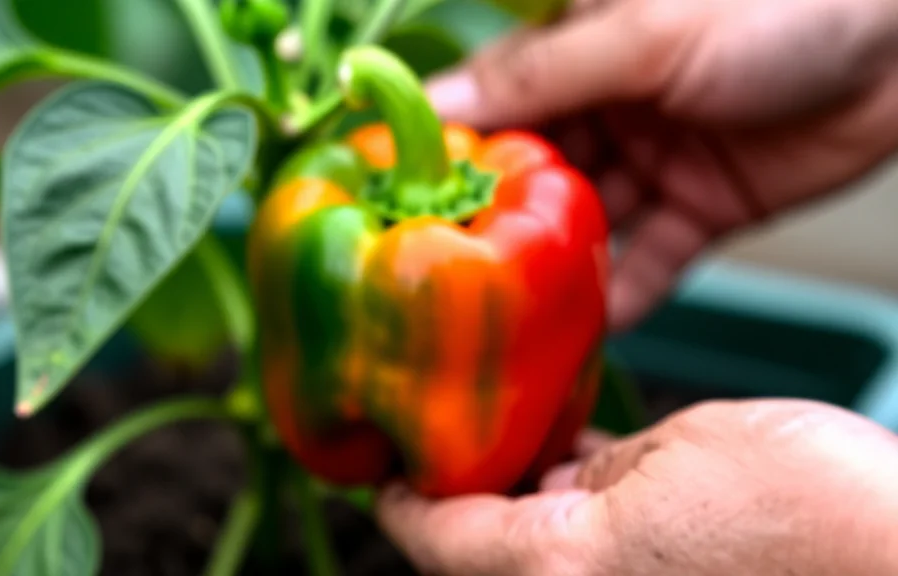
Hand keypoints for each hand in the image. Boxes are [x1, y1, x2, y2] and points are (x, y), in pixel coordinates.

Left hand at [376, 400, 897, 574]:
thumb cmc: (823, 514)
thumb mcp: (687, 445)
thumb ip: (600, 462)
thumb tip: (562, 472)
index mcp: (558, 570)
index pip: (432, 537)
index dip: (401, 496)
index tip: (387, 467)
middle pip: (478, 561)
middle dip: (466, 501)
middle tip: (459, 440)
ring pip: (535, 568)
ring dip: (522, 515)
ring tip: (523, 449)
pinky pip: (590, 575)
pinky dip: (576, 536)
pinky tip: (591, 485)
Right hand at [427, 0, 897, 330]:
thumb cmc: (778, 1)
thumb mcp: (645, 31)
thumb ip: (541, 76)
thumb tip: (436, 103)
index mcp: (583, 52)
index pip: (495, 108)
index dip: (446, 156)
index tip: (398, 207)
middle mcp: (609, 107)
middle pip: (535, 179)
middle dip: (500, 227)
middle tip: (454, 281)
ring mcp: (655, 160)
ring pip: (589, 227)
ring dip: (557, 268)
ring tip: (513, 315)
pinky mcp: (704, 207)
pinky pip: (654, 259)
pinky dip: (628, 293)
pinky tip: (592, 326)